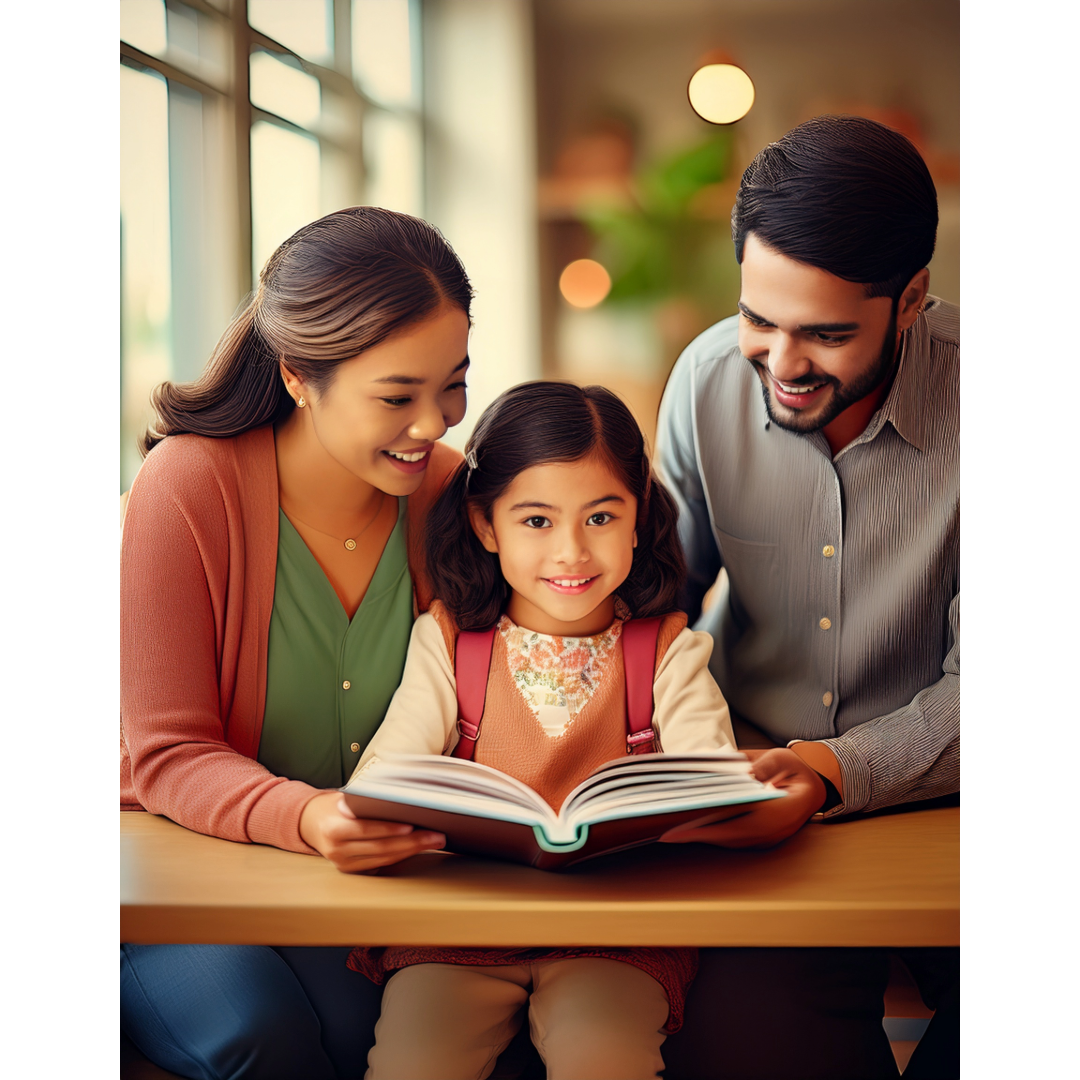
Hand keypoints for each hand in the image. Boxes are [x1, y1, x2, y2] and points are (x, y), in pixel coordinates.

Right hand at [299, 791, 445, 872]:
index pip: (367, 829)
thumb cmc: (334, 805)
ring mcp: (343, 863)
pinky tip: (418, 848)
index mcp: (334, 828)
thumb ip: (367, 803)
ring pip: (384, 858)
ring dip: (412, 850)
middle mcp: (337, 850)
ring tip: (434, 841)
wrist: (309, 823)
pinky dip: (401, 855)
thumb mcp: (345, 799)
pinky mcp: (351, 870)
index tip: (412, 824)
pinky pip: (381, 864)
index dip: (390, 829)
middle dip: (412, 842)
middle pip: (380, 848)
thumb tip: (404, 802)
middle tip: (437, 835)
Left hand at [658, 748, 826, 848]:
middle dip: (698, 834)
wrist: (813, 786)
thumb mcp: (781, 758)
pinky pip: (733, 839)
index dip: (713, 826)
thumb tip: (740, 773)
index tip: (684, 826)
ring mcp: (768, 838)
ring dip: (702, 836)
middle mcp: (775, 830)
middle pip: (731, 836)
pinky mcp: (760, 839)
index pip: (744, 822)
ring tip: (672, 829)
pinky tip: (692, 826)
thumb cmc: (794, 770)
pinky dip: (712, 834)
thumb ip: (761, 765)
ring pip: (730, 841)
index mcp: (784, 810)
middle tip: (666, 832)